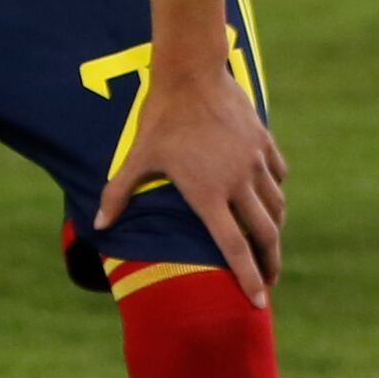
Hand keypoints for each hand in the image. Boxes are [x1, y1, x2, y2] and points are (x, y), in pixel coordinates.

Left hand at [118, 64, 287, 300]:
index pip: (233, 247)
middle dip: (270, 263)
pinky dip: (277, 191)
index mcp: (208, 193)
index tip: (259, 302)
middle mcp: (238, 182)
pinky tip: (271, 199)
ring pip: (277, 206)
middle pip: (265, 234)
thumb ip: (118, 193)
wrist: (191, 75)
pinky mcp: (265, 143)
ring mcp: (255, 162)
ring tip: (270, 245)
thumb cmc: (160, 118)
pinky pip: (279, 176)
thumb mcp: (136, 157)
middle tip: (269, 282)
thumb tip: (99, 225)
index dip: (247, 278)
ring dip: (275, 230)